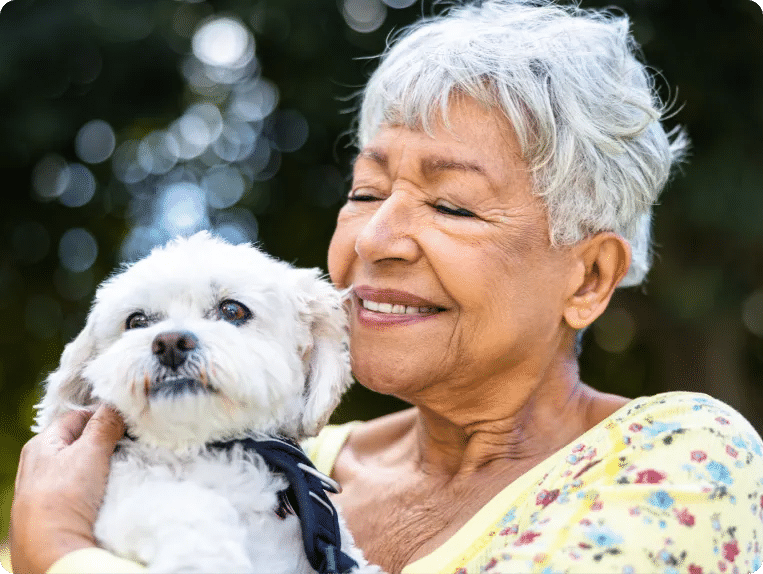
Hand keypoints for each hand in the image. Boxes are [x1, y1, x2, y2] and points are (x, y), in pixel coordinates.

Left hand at [10, 405, 124, 573]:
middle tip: (131, 443)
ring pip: (82, 467)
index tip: (128, 420)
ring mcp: (47, 491)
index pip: (77, 416)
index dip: (103, 414)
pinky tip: (111, 491)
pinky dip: (99, 487)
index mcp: (41, 445)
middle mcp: (39, 465)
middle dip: (106, 441)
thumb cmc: (64, 498)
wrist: (52, 551)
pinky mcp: (57, 513)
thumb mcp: (89, 452)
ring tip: (125, 467)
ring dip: (104, 466)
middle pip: (80, 442)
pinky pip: (83, 490)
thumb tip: (116, 404)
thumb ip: (105, 424)